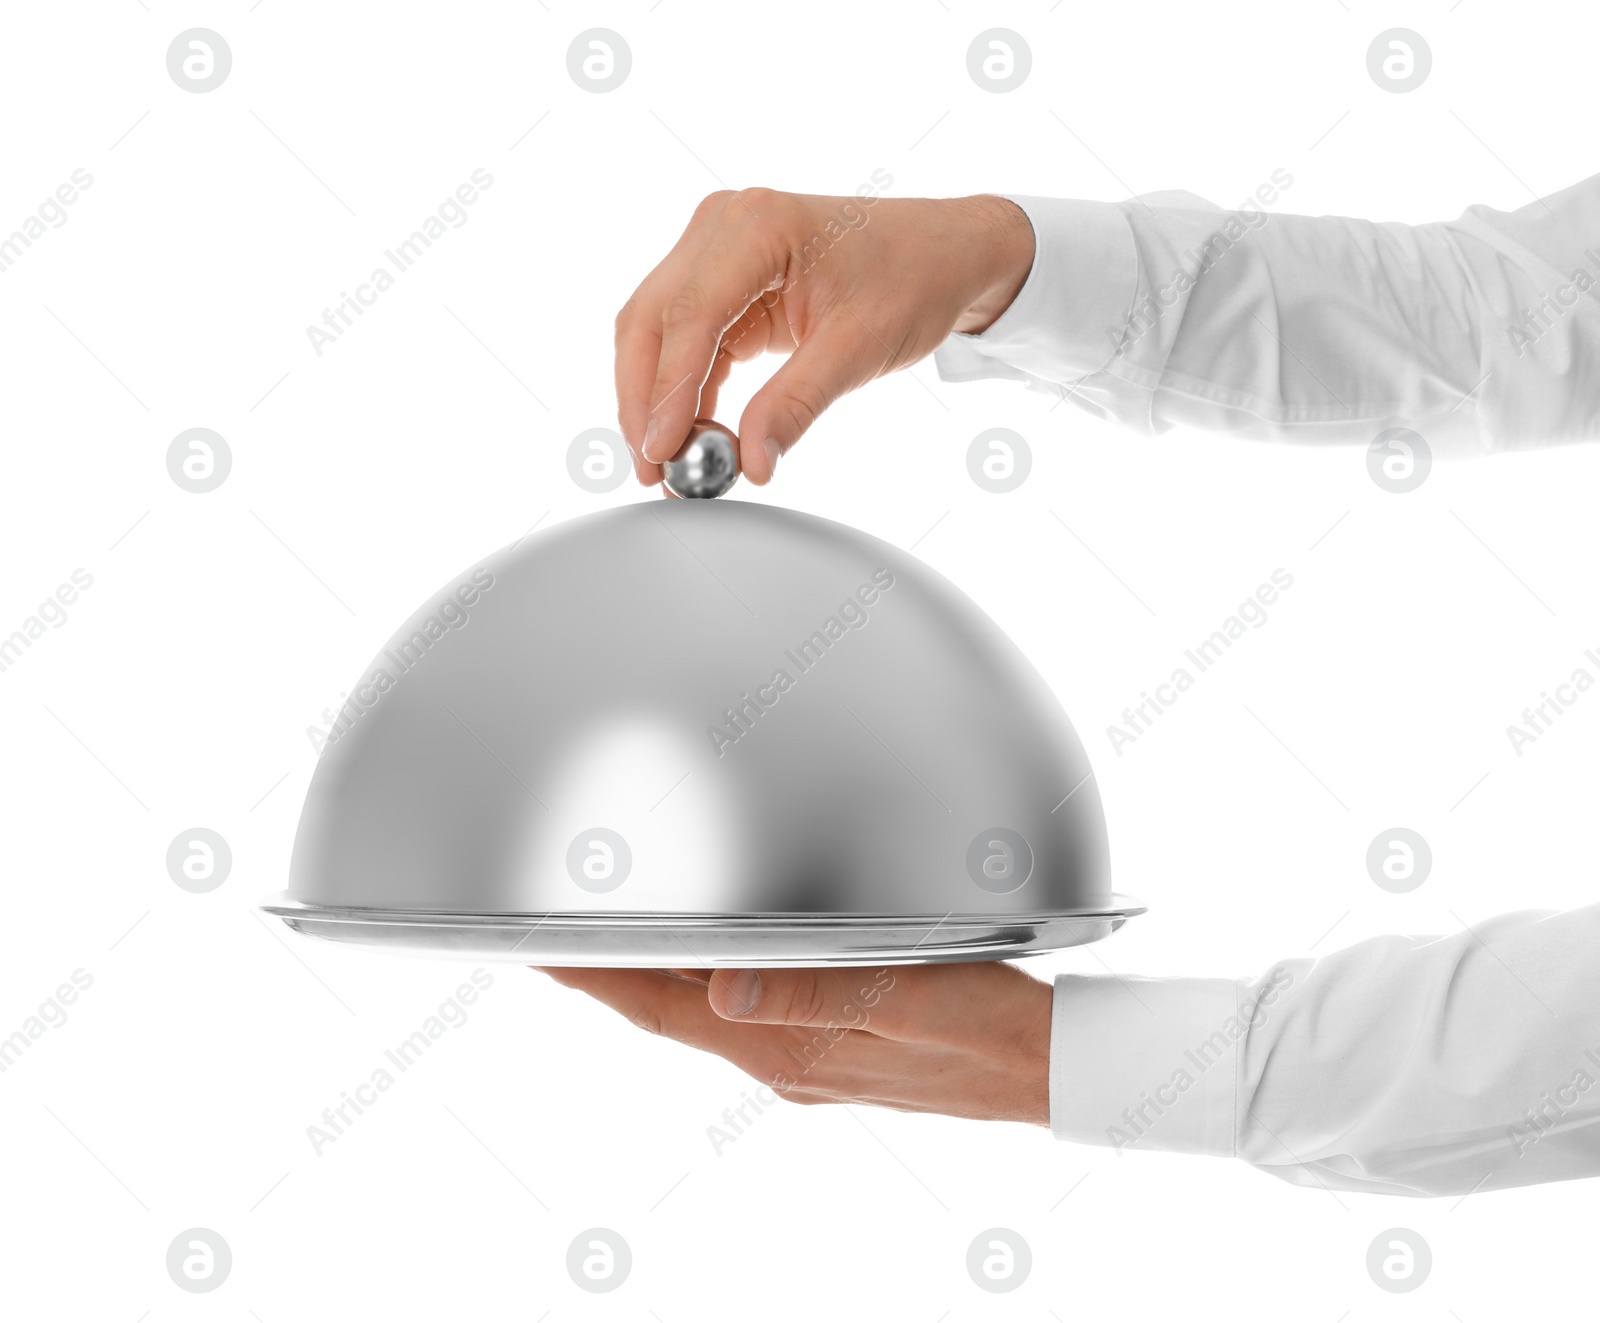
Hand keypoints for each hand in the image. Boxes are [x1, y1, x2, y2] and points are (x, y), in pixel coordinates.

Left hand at [535, 960, 1051, 1124]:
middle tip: (553, 933)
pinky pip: (750, 1016)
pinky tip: (716, 965)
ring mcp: (808, 1061)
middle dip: (609, 974)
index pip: (664, 1009)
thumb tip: (726, 993)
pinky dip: (711, 986)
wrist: (1048, 1066)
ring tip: (612, 942)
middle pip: (670, 1012)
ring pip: (706, 1015)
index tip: (536, 947)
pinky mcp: (835, 1050)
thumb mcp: (907, 998)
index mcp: (788, 1048)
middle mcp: (784, 1061)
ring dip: (655, 980)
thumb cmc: (988, 1025)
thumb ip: (815, 996)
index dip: (594, 978)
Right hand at [614, 189, 1034, 486]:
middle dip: (644, 401)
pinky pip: (683, 336)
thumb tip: (750, 464)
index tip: (661, 451)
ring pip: (655, 330)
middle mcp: (724, 224)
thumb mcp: (858, 350)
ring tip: (671, 463)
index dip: (667, 391)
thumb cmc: (913, 280)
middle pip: (650, 320)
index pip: (689, 315)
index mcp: (758, 225)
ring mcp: (717, 245)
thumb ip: (796, 405)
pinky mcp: (722, 274)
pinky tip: (692, 433)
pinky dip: (682, 387)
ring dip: (655, 398)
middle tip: (652, 470)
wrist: (945, 252)